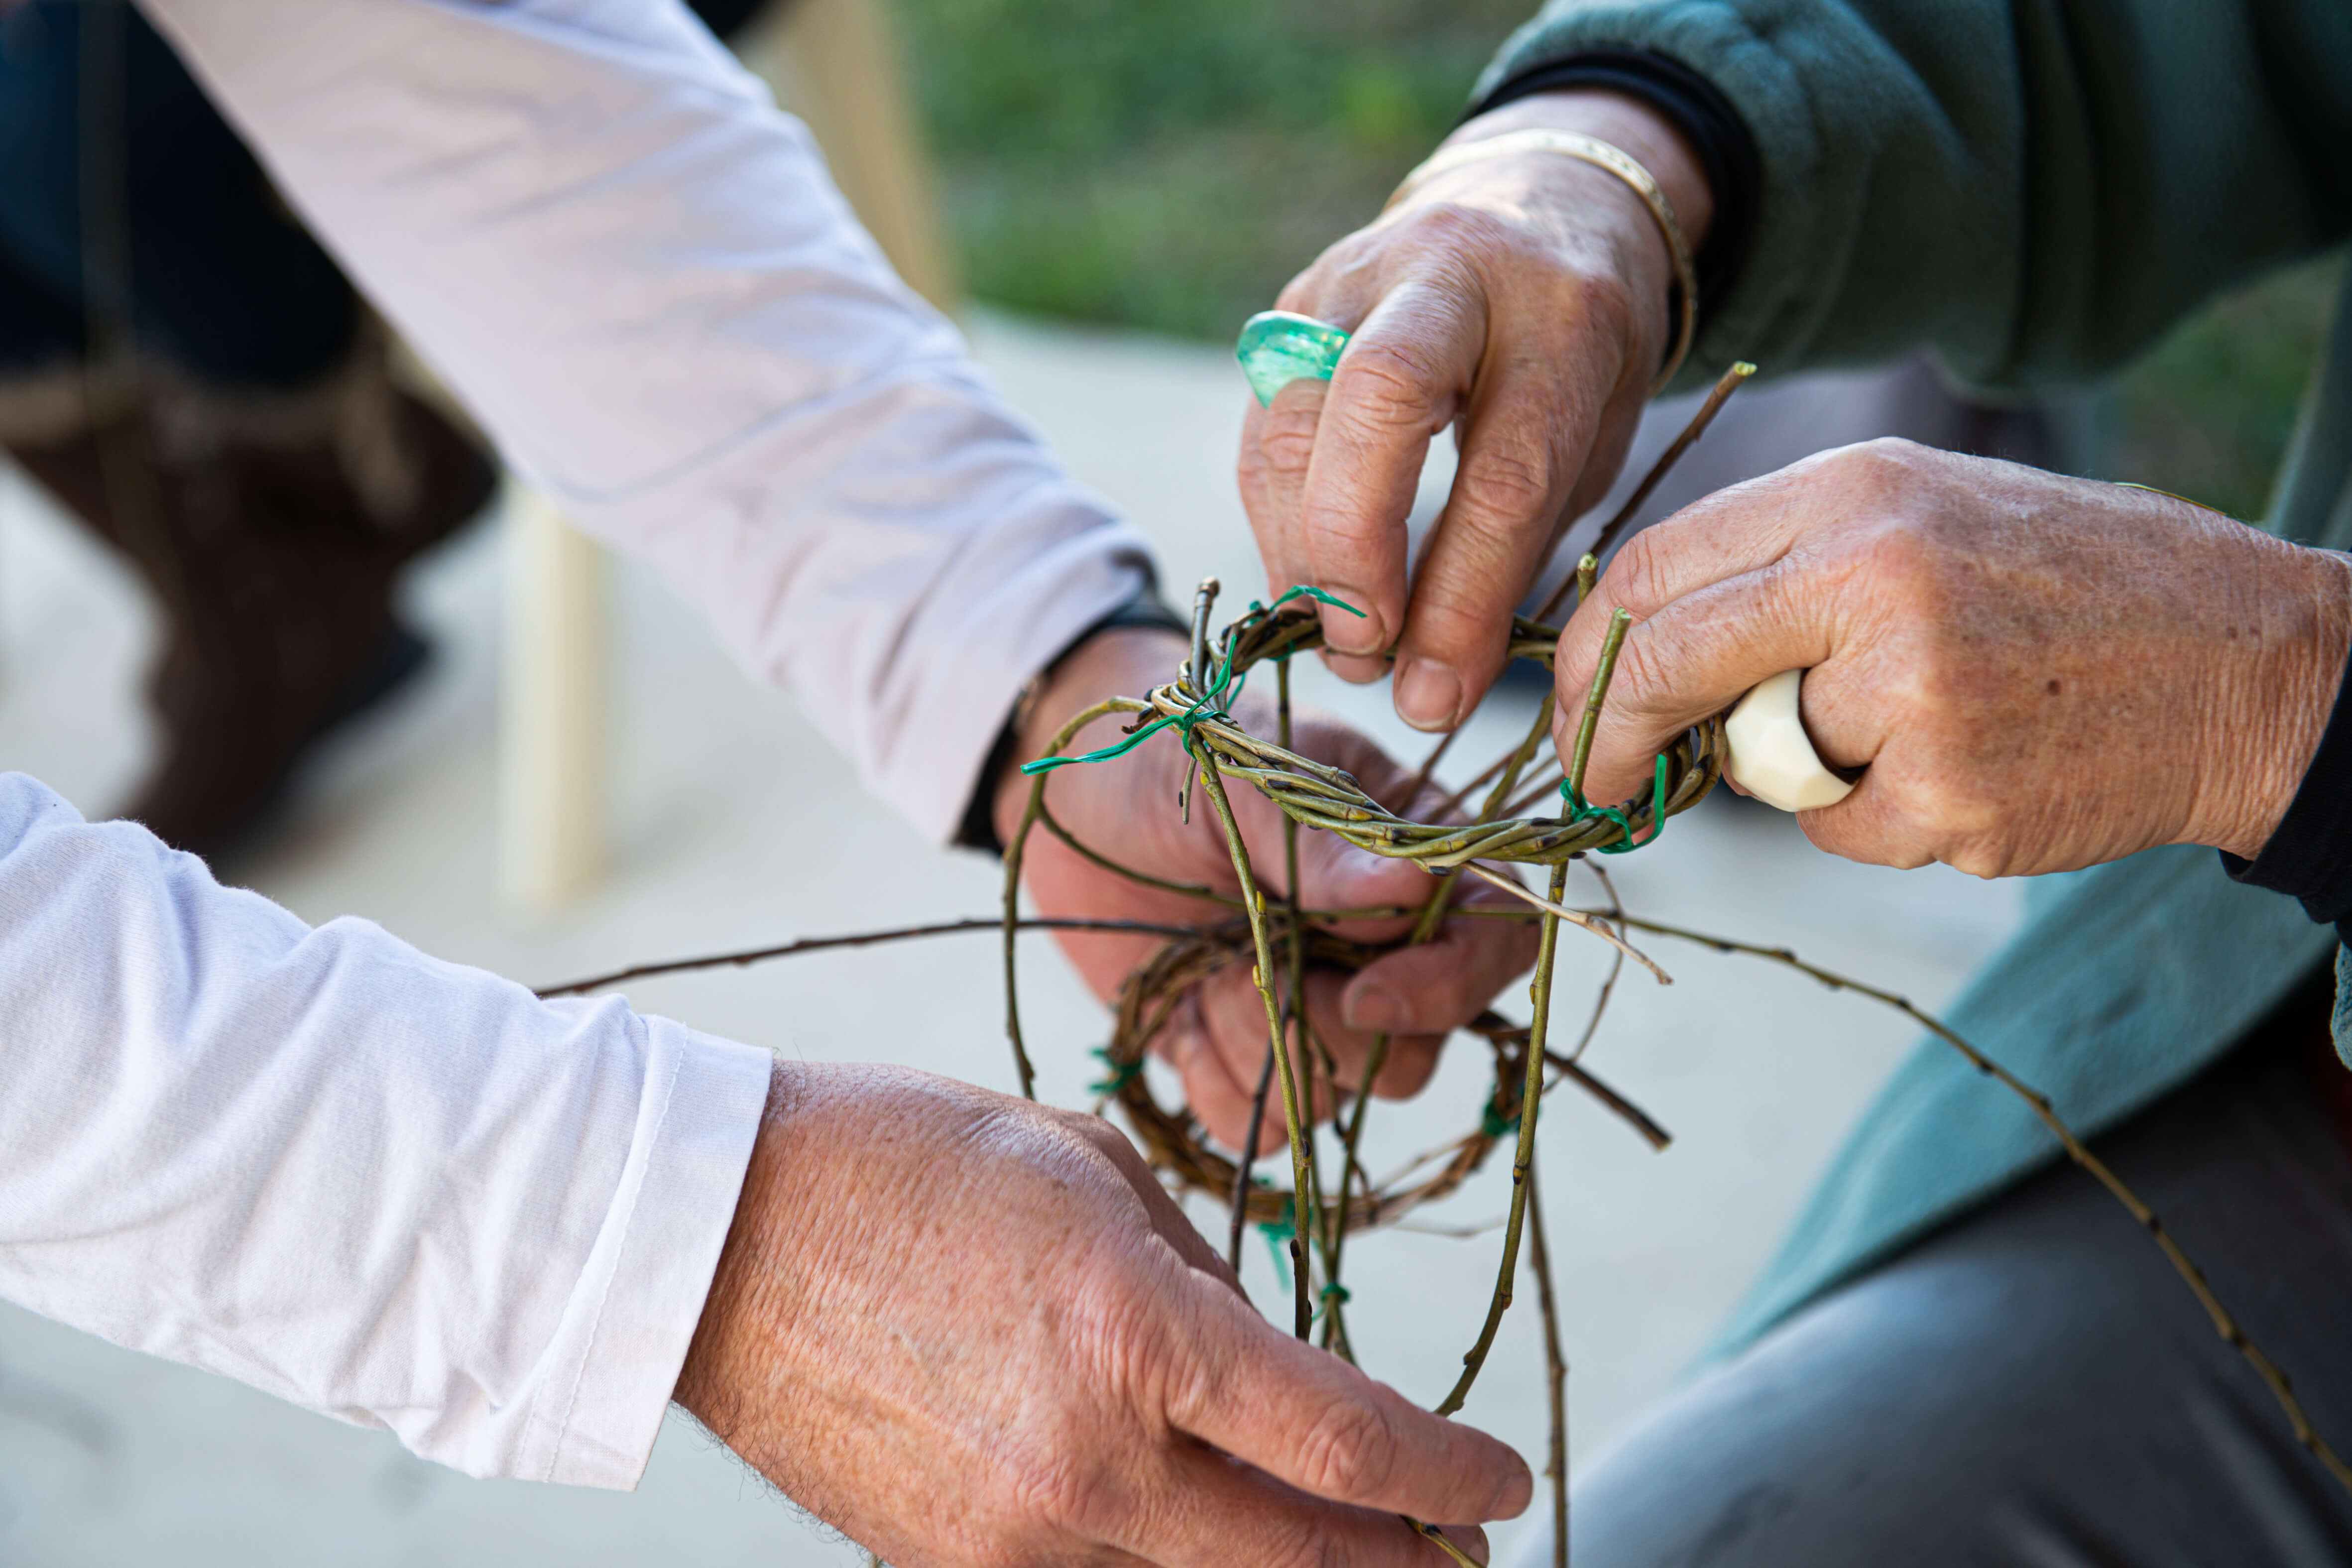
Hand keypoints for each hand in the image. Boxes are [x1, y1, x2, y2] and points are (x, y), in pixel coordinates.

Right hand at [675, 1061, 1530, 1566]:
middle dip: (1402, 1566)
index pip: (1347, 1444)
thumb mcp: (1090, 1171)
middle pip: (1299, 1564)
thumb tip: (1271, 1357)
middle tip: (1458, 1556)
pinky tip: (1198, 1529)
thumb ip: (1202, 1279)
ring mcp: (1011, 1537)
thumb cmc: (905, 1159)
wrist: (713, 1231)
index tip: (1503, 1483)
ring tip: (1349, 1548)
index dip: (1451, 1476)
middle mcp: (1086, 1462)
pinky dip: (1168, 1567)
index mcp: (1132, 1333)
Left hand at [995, 629, 1539, 1149]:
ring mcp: (1313, 1007)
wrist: (1067, 796)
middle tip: (1253, 963)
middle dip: (1335, 1028)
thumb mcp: (1241, 778)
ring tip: (1205, 970)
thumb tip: (1415, 884)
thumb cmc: (1169, 755)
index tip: (1365, 991)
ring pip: (1343, 1095)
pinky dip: (1217, 1083)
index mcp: (1411, 857)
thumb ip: (1320, 842)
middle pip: (1422, 1044)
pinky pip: (1262, 1126)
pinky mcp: (1242, 1054)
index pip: (1492, 939)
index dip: (1450, 985)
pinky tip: (1179, 1011)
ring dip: (1266, 1046)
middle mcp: (1379, 946)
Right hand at [1239, 89, 1712, 731]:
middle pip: (1379, 402)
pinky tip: (1306, 586)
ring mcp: (1358, 277)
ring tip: (1336, 640)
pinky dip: (1274, 520)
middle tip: (1364, 653)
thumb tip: (1431, 680)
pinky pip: (1260, 425)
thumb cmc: (1577, 347)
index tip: (1436, 694)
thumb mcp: (1596, 431)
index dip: (1461, 599)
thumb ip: (1521, 540)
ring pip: (1293, 418)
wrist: (1536, 199)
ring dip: (1301, 551)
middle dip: (1357, 550)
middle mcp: (1454, 274)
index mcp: (1565, 315)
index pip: (1505, 474)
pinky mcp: (1292, 302)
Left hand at [1551, 438, 2351, 875]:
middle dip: (1608, 738)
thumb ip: (1783, 565)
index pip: (1649, 573)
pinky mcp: (1949, 796)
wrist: (2252, 660)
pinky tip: (1978, 766)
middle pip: (1665, 664)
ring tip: (1931, 721)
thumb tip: (1641, 648)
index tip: (1576, 710)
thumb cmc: (2070, 584)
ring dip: (1806, 771)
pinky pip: (1841, 833)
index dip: (1589, 658)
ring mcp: (1912, 691)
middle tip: (1599, 782)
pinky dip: (1882, 821)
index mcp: (1854, 491)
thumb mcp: (1923, 511)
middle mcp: (1873, 576)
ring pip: (1761, 764)